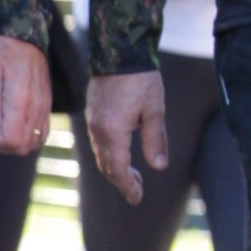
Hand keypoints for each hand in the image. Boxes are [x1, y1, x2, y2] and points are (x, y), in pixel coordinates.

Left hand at [0, 34, 51, 153]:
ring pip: (33, 143)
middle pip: (22, 146)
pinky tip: (13, 126)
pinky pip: (42, 134)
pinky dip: (27, 138)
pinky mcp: (47, 107)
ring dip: (13, 143)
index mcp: (20, 99)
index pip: (11, 139)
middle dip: (1, 144)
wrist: (26, 39)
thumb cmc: (3, 53)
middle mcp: (36, 107)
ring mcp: (44, 108)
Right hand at [86, 68, 167, 205]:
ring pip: (100, 156)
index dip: (128, 187)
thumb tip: (158, 167)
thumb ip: (155, 139)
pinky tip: (121, 154)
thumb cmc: (141, 80)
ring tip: (133, 175)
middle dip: (122, 182)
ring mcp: (92, 122)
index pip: (118, 169)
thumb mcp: (154, 110)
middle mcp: (98, 130)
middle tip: (137, 191)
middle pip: (106, 166)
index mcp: (113, 132)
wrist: (119, 52)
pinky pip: (97, 143)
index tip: (138, 198)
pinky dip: (109, 155)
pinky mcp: (92, 114)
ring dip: (115, 169)